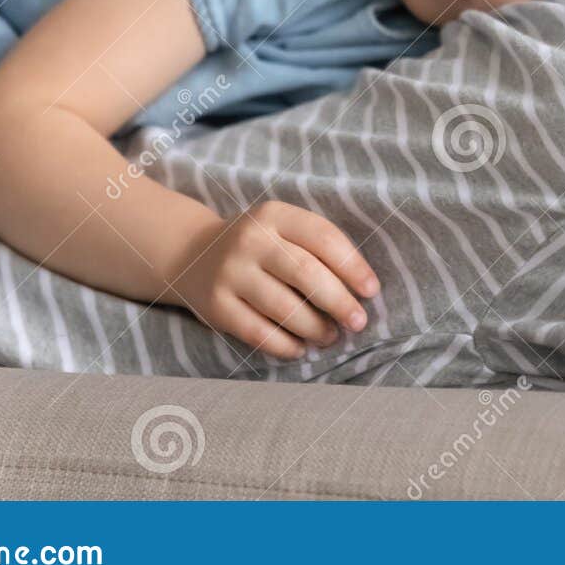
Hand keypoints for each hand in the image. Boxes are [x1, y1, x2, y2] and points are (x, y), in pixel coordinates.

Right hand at [164, 199, 380, 358]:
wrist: (193, 254)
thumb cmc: (259, 245)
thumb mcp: (283, 229)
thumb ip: (316, 248)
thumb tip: (360, 290)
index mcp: (275, 215)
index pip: (324, 238)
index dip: (353, 266)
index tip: (371, 290)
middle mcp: (251, 240)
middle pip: (306, 273)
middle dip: (339, 302)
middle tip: (358, 322)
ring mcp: (230, 272)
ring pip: (284, 307)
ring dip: (315, 328)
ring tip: (331, 337)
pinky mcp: (216, 305)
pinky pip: (258, 332)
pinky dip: (285, 346)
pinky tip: (300, 349)